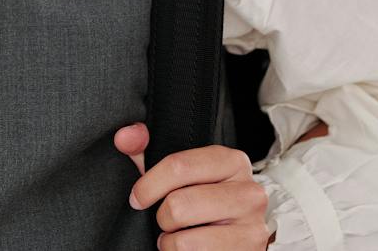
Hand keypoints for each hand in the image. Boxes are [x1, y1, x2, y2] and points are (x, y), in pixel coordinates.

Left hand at [114, 123, 269, 249]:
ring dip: (171, 241)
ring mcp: (253, 226)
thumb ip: (146, 149)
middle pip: (179, 205)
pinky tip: (192, 248)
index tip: (138, 198)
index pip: (179, 165)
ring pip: (186, 239)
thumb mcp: (179, 172)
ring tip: (179, 236)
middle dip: (162, 217)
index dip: (148, 185)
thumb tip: (124, 137)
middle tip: (167, 220)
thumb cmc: (203, 199)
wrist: (237, 236)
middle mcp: (249, 191)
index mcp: (231, 161)